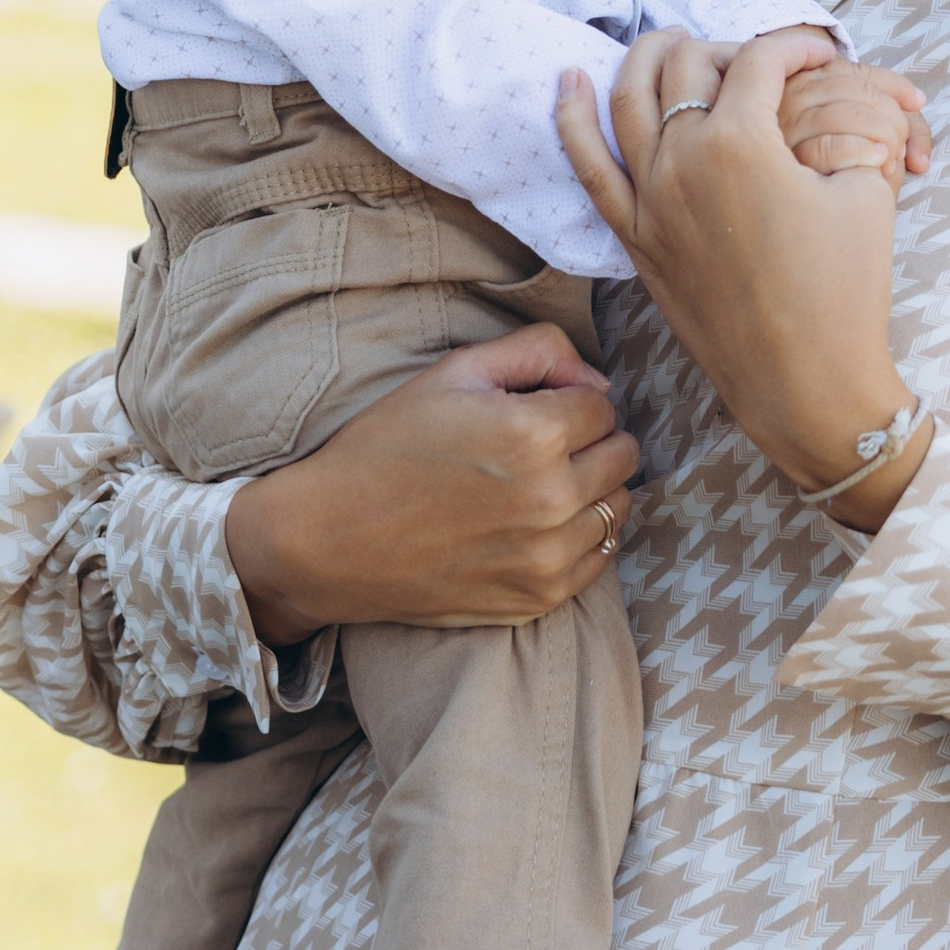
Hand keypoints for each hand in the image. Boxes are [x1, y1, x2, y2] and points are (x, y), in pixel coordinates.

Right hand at [224, 326, 638, 642]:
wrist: (328, 540)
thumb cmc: (386, 446)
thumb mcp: (455, 371)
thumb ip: (539, 351)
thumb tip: (598, 382)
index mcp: (533, 434)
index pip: (603, 403)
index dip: (566, 398)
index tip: (530, 408)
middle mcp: (551, 499)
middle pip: (622, 454)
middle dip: (590, 440)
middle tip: (538, 444)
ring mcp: (548, 557)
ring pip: (619, 506)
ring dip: (591, 490)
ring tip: (536, 484)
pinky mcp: (539, 598)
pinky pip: (599, 557)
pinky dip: (579, 537)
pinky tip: (535, 524)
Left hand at [556, 31, 933, 533]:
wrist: (805, 381)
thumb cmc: (845, 292)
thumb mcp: (865, 193)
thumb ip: (842, 128)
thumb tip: (829, 98)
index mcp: (740, 141)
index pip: (760, 58)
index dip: (796, 43)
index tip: (819, 51)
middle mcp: (681, 160)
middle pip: (688, 65)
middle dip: (724, 45)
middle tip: (754, 56)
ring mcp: (649, 200)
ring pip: (627, 98)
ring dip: (646, 57)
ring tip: (665, 38)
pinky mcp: (635, 238)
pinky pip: (588, 168)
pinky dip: (573, 119)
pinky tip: (570, 83)